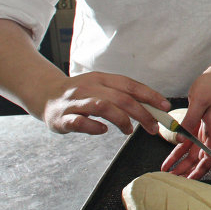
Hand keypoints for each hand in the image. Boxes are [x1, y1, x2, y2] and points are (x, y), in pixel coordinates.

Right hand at [42, 71, 170, 135]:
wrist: (45, 94)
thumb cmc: (81, 94)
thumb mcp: (102, 88)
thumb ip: (123, 96)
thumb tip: (153, 108)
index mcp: (102, 79)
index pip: (130, 85)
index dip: (150, 95)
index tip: (165, 107)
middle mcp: (89, 87)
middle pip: (121, 98)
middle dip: (142, 113)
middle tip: (153, 127)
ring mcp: (75, 101)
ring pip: (103, 106)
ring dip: (121, 120)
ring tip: (128, 131)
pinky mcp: (62, 117)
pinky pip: (80, 122)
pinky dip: (94, 127)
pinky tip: (103, 130)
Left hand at [161, 68, 210, 178]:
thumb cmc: (210, 87)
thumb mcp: (199, 102)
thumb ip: (190, 121)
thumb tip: (181, 139)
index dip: (202, 167)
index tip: (192, 177)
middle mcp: (210, 132)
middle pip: (200, 157)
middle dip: (188, 170)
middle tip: (174, 180)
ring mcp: (203, 130)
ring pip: (192, 152)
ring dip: (181, 163)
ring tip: (169, 173)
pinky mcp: (197, 125)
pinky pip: (187, 142)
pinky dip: (178, 151)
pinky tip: (169, 159)